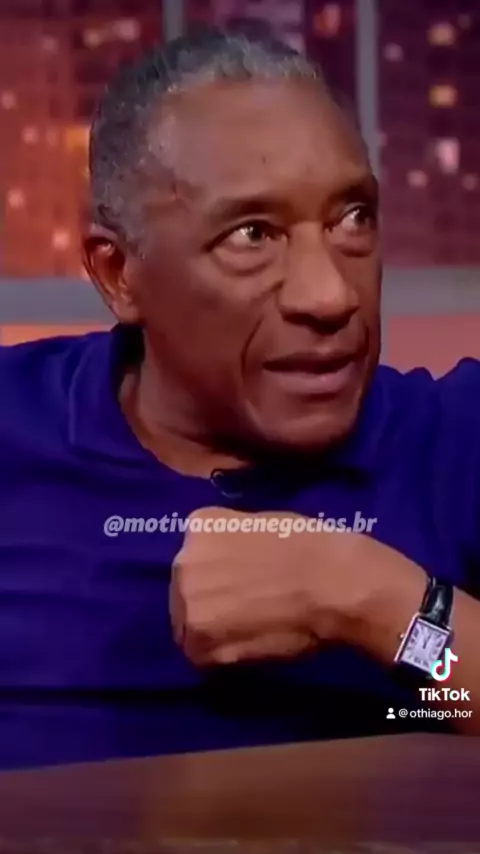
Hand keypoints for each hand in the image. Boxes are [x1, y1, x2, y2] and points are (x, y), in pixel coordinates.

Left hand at [170, 507, 424, 666]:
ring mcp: (187, 602)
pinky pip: (201, 655)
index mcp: (200, 525)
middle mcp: (183, 560)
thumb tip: (232, 564)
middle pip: (186, 590)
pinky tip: (251, 645)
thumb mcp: (262, 525)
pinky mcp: (198, 641)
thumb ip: (234, 543)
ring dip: (214, 630)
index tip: (242, 584)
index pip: (196, 557)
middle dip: (210, 601)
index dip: (218, 575)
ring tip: (251, 631)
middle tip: (246, 611)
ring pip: (189, 624)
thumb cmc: (313, 548)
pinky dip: (222, 656)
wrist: (332, 583)